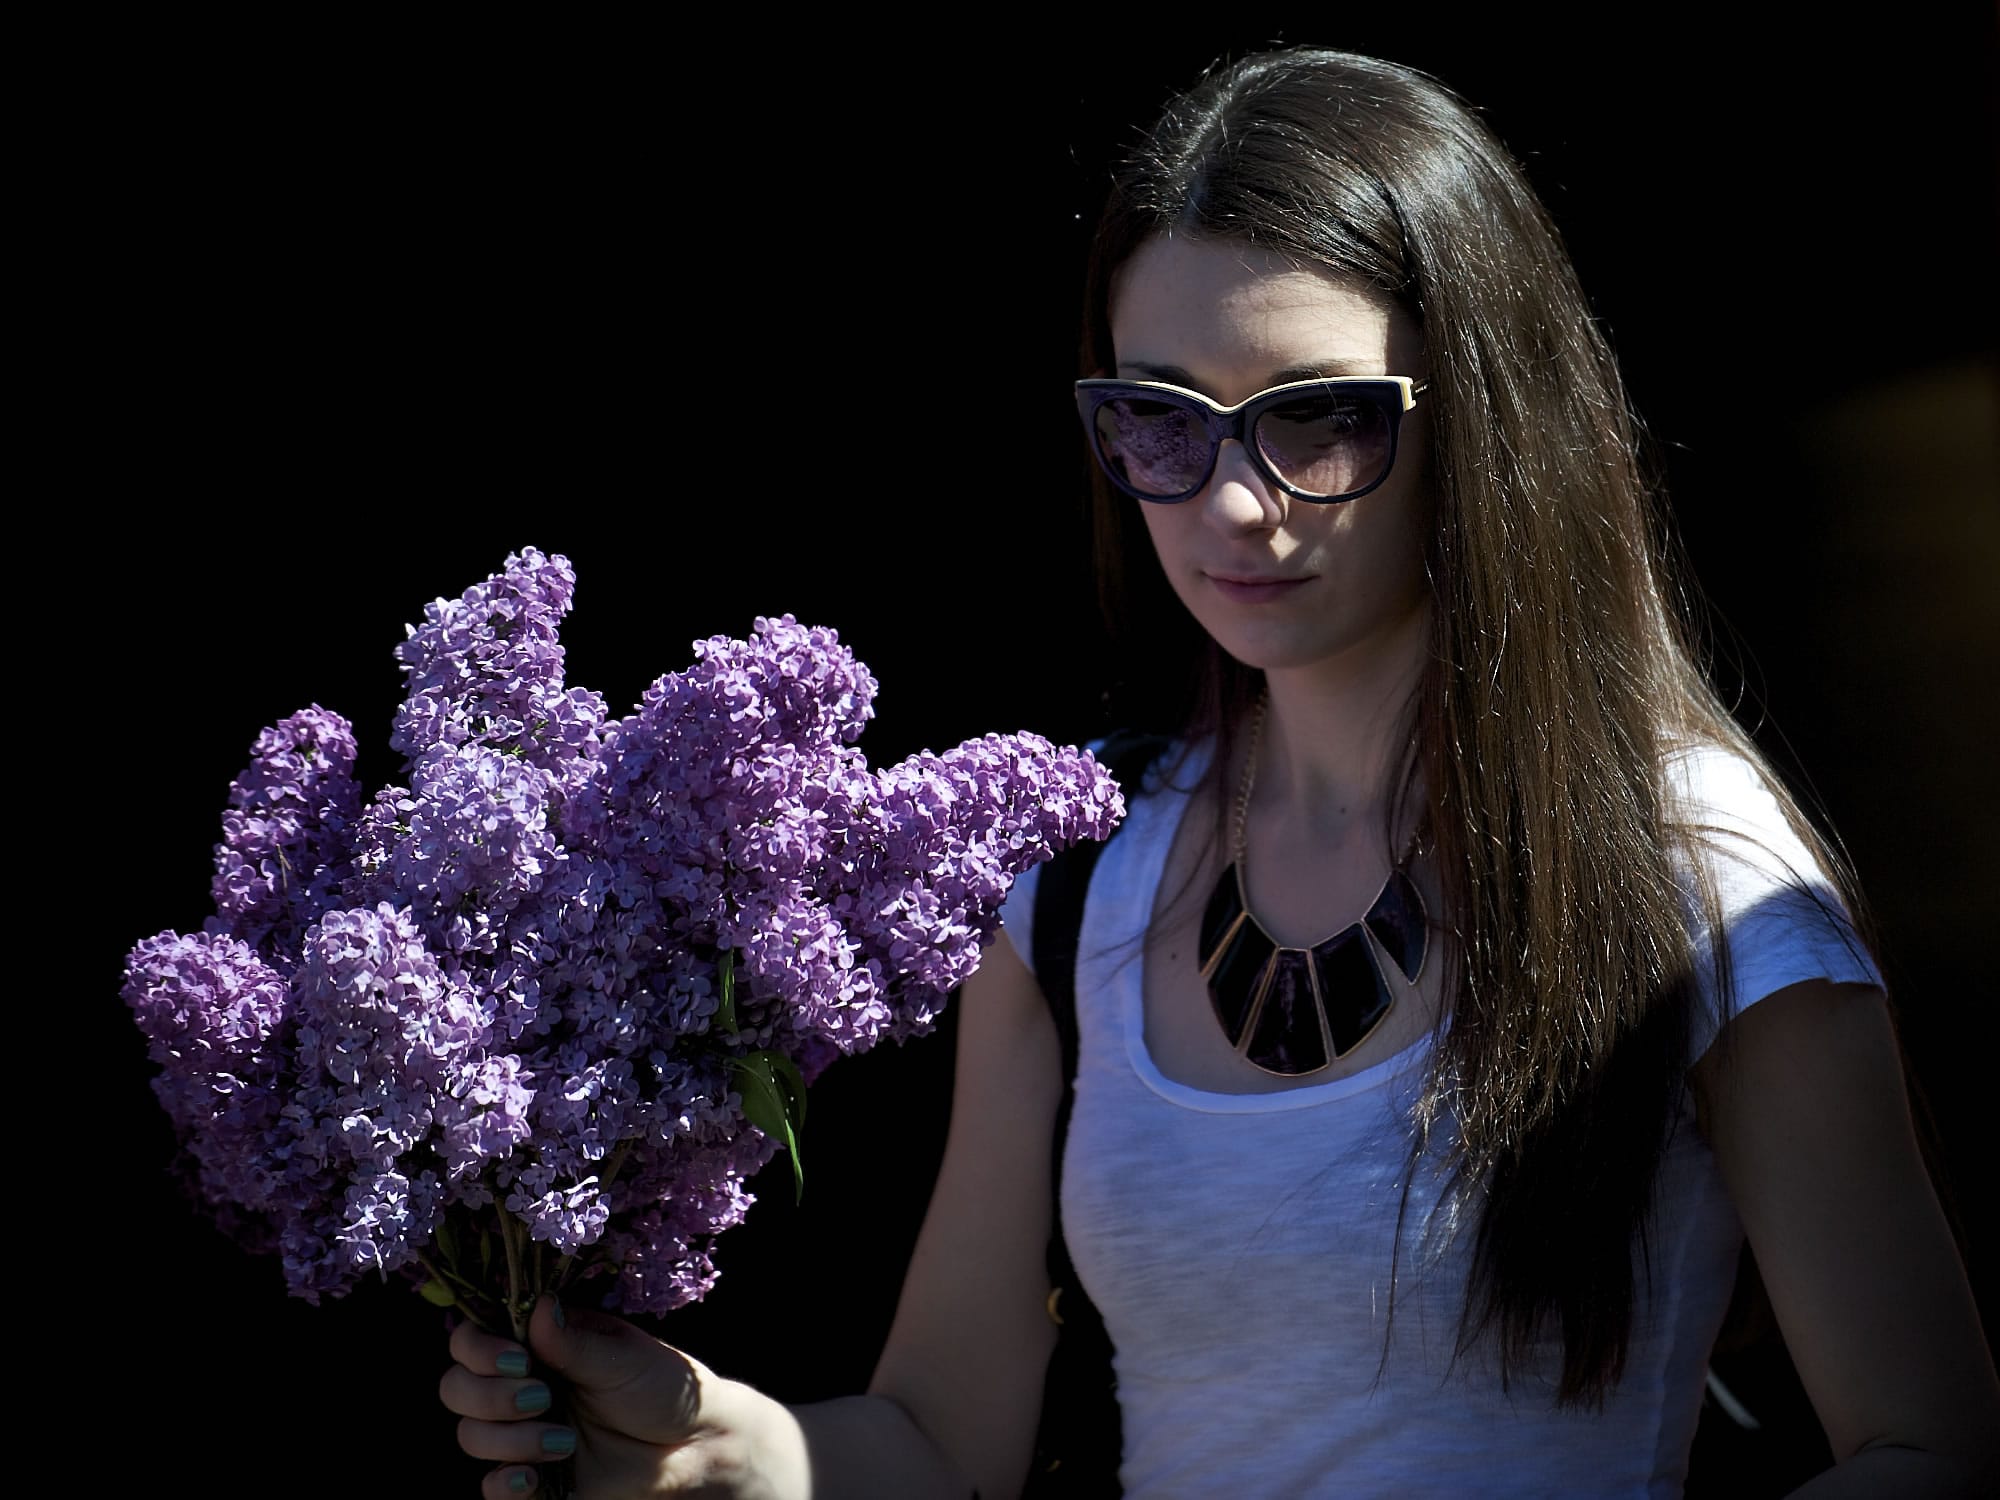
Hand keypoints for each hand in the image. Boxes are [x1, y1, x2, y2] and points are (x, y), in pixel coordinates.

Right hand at [440, 1293, 811, 1498]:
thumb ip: (575, 1342)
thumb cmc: (661, 1386)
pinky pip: (491, 1486)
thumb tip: (538, 1307)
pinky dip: (503, 1483)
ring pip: (471, 1436)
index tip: (519, 1359)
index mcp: (536, 1344)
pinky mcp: (533, 1479)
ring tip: (565, 1441)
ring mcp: (522, 1433)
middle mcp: (519, 1385)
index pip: (471, 1340)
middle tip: (542, 1397)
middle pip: (456, 1389)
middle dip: (490, 1396)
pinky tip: (532, 1478)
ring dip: (509, 1439)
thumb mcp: (622, 1358)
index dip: (478, 1350)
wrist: (694, 1446)